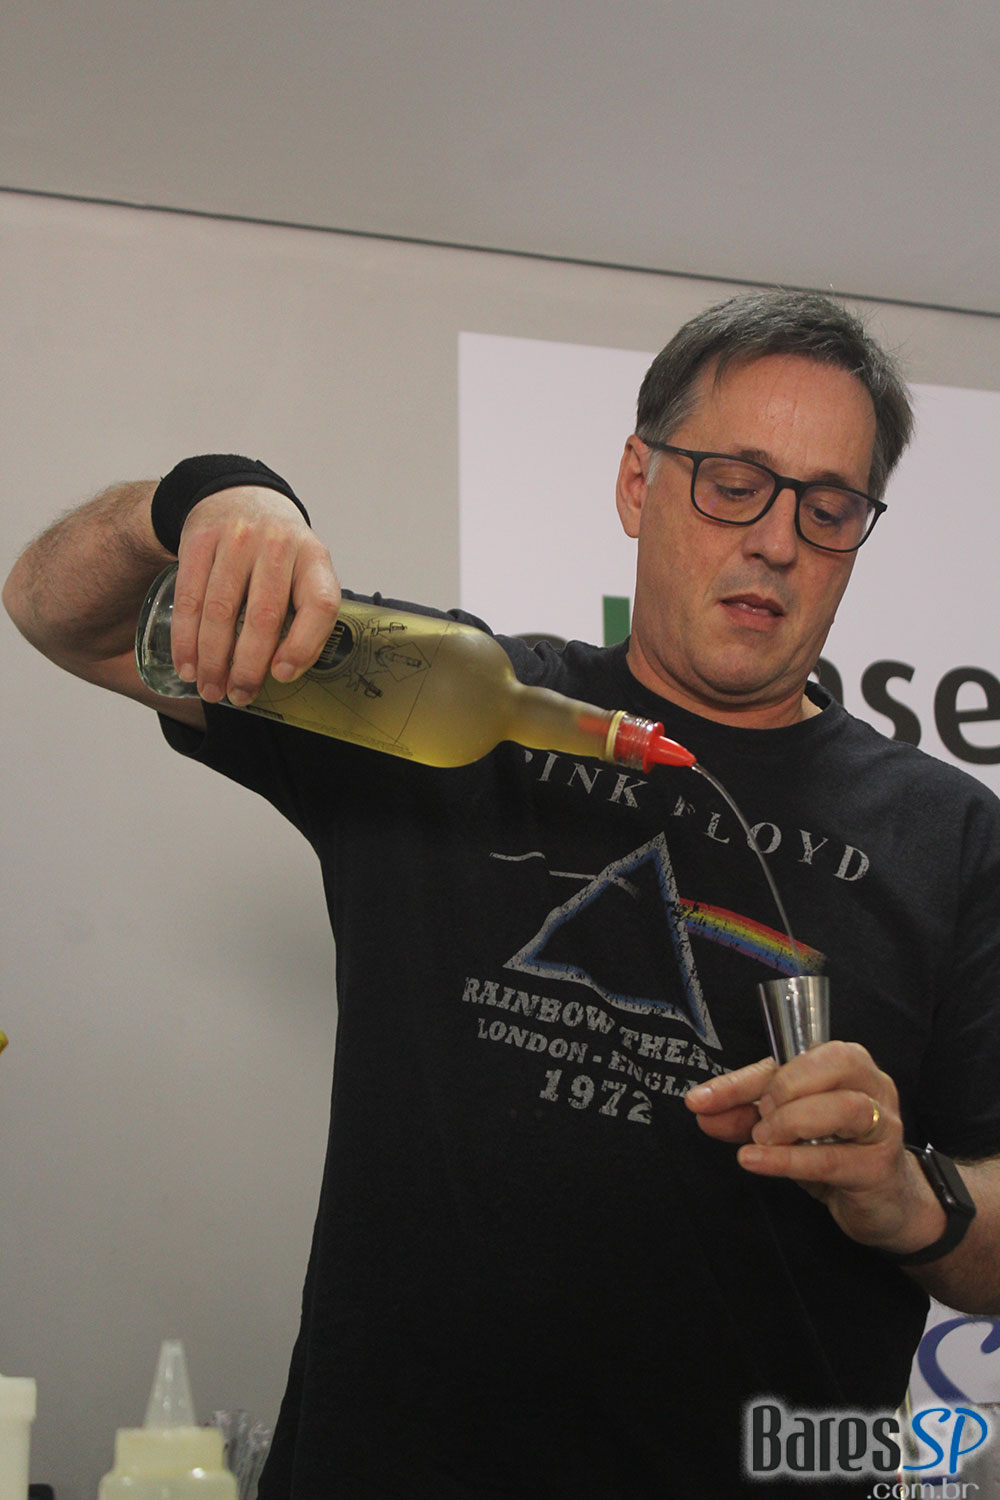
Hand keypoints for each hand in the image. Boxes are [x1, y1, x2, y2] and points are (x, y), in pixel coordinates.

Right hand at [169, 487, 340, 704]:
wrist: (239, 495)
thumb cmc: (277, 551)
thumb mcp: (304, 569)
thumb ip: (303, 613)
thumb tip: (282, 674)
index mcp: (314, 558)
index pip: (320, 604)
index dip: (303, 645)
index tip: (282, 675)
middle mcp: (279, 544)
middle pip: (264, 615)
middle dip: (248, 665)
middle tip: (239, 695)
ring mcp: (238, 538)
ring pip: (221, 611)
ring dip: (212, 659)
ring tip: (210, 689)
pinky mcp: (200, 539)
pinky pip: (190, 597)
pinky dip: (185, 639)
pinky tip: (186, 664)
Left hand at [685, 1042, 946, 1254]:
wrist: (884, 1203)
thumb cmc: (835, 1150)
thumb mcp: (785, 1128)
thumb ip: (744, 1115)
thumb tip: (701, 1110)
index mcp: (846, 1063)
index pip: (792, 1056)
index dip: (742, 1079)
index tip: (700, 1099)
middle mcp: (873, 1085)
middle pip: (834, 1062)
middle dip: (784, 1087)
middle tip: (757, 1118)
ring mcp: (883, 1126)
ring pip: (844, 1107)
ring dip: (791, 1121)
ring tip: (762, 1139)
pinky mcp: (880, 1168)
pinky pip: (835, 1159)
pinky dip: (790, 1160)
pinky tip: (758, 1161)